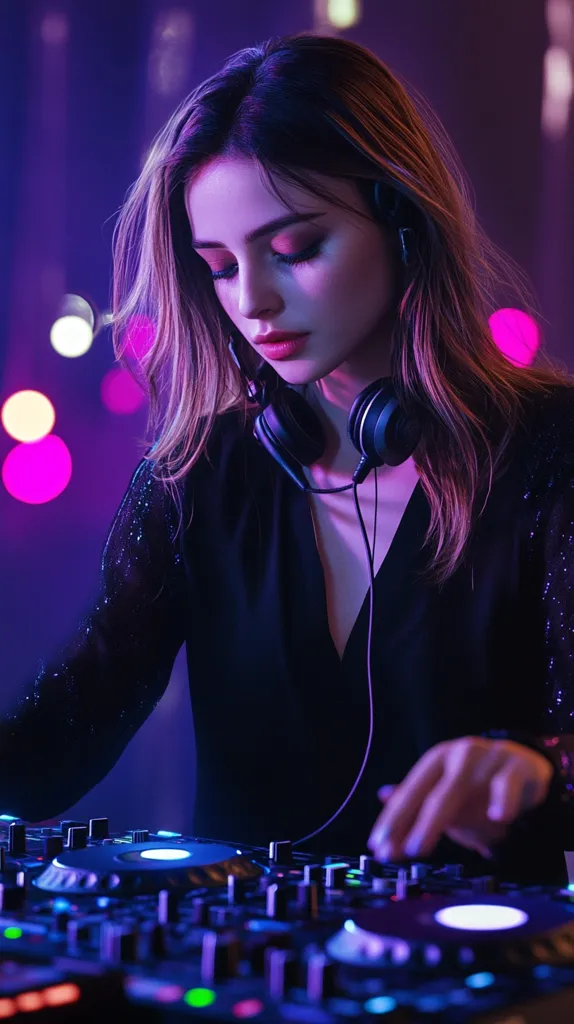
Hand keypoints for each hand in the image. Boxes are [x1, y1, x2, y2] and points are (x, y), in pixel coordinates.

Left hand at [367, 736, 552, 860]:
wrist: (525, 767)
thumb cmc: (478, 785)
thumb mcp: (446, 792)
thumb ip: (418, 805)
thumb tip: (381, 796)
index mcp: (437, 760)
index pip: (410, 792)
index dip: (393, 820)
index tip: (378, 847)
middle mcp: (459, 755)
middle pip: (433, 792)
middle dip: (416, 824)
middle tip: (406, 852)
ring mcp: (489, 758)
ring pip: (462, 788)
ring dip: (440, 818)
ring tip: (425, 844)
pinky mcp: (519, 767)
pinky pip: (508, 783)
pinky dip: (503, 800)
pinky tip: (499, 816)